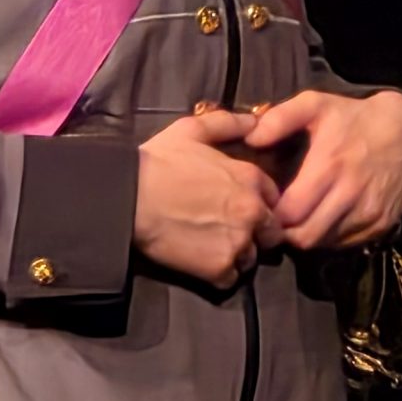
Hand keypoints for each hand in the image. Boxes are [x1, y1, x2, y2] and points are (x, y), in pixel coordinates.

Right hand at [133, 108, 282, 287]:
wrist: (128, 198)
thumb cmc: (157, 161)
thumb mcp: (193, 130)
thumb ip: (229, 123)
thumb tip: (256, 121)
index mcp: (250, 179)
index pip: (273, 198)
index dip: (258, 204)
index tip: (238, 207)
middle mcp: (253, 212)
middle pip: (271, 232)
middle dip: (256, 233)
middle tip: (228, 231)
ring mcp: (238, 242)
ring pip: (252, 257)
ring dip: (237, 255)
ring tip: (211, 247)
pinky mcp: (219, 269)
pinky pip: (231, 279)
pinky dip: (219, 275)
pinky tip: (200, 263)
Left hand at [237, 90, 401, 252]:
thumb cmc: (354, 118)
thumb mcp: (316, 104)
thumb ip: (279, 118)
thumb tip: (250, 139)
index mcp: (329, 166)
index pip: (289, 214)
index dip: (272, 214)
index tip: (267, 205)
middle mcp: (351, 194)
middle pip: (305, 236)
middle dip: (286, 232)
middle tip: (278, 219)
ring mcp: (370, 213)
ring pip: (325, 243)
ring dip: (308, 235)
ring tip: (301, 218)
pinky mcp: (383, 224)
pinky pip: (347, 244)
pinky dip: (331, 236)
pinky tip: (326, 217)